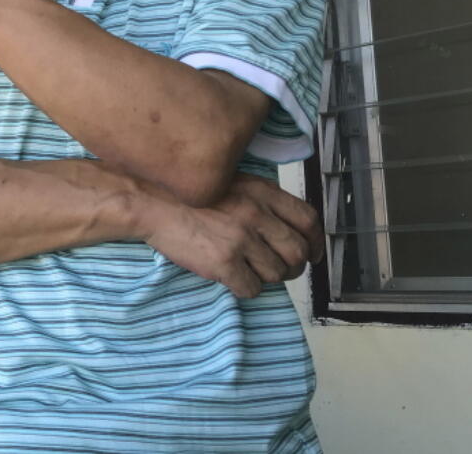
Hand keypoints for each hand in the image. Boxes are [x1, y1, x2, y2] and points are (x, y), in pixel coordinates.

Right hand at [141, 174, 324, 298]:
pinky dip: (246, 288)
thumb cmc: (194, 195)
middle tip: (281, 270)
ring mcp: (241, 239)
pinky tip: (233, 278)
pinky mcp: (223, 262)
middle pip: (297, 251)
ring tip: (250, 270)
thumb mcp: (236, 183)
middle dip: (294, 266)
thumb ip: (264, 202)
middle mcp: (257, 214)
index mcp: (263, 192)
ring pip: (277, 273)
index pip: (309, 220)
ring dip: (268, 277)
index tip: (313, 253)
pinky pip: (252, 288)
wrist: (154, 203)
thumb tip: (290, 230)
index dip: (316, 242)